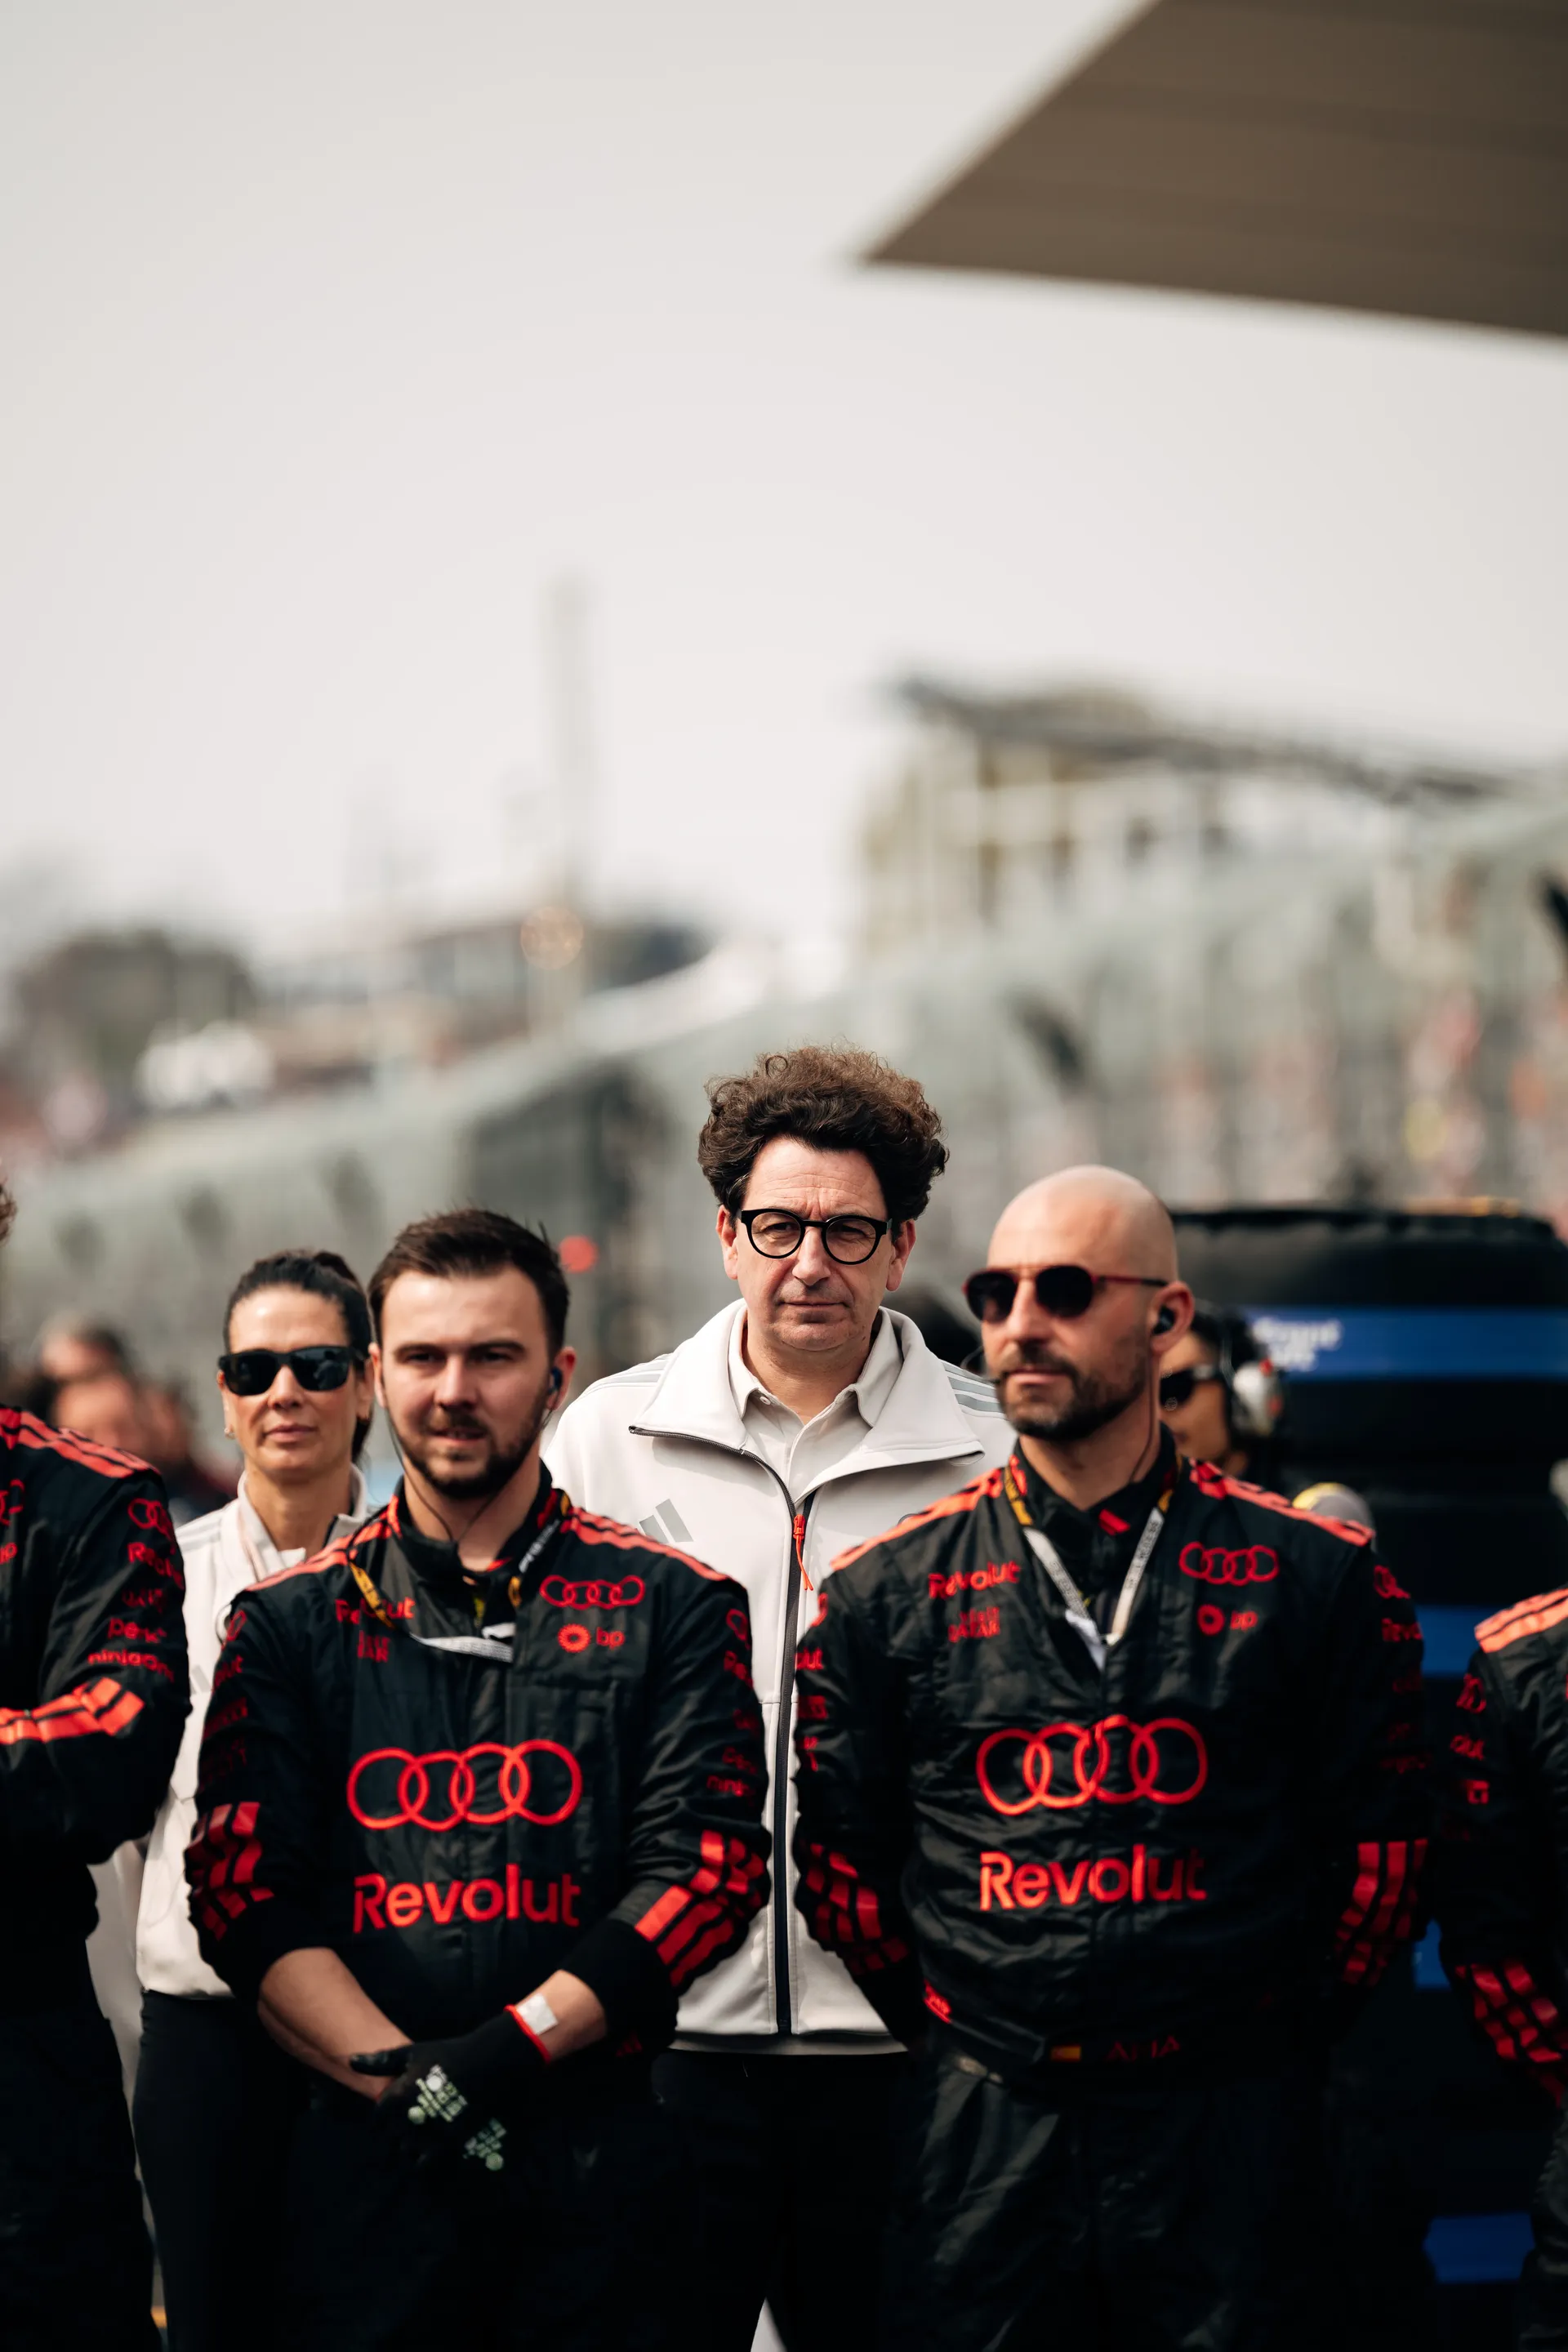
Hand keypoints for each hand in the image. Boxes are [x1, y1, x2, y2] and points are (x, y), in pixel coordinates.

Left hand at [350, 2010, 546, 2173]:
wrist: (488, 2063)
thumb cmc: (448, 2055)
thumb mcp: (413, 2052)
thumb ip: (381, 2061)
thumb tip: (351, 2061)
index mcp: (399, 2094)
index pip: (377, 2117)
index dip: (381, 2118)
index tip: (389, 2115)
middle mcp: (410, 2117)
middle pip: (391, 2136)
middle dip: (396, 2132)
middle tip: (407, 2123)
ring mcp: (429, 2132)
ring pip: (407, 2151)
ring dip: (409, 2145)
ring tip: (419, 2135)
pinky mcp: (448, 2143)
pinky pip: (426, 2163)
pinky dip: (425, 2158)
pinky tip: (432, 2146)